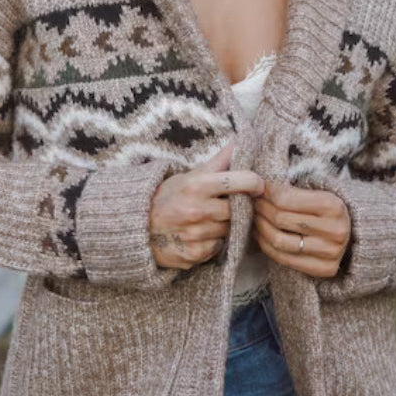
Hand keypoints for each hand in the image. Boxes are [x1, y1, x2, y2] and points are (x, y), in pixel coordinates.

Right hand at [148, 140, 264, 269]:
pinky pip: (219, 247)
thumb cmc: (168, 197)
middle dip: (237, 207)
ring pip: (231, 230)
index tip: (257, 185)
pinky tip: (201, 234)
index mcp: (198, 185)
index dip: (255, 183)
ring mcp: (196, 234)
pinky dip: (214, 241)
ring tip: (210, 220)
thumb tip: (242, 141)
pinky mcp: (195, 254)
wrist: (138, 227)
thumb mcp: (190, 175)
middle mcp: (197, 210)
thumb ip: (219, 162)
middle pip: (239, 209)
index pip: (243, 181)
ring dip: (225, 225)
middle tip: (227, 205)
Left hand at [252, 178, 351, 277]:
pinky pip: (284, 259)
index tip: (256, 189)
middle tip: (252, 203)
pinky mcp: (325, 269)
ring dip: (259, 228)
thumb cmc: (327, 209)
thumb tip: (256, 185)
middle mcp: (335, 230)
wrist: (355, 234)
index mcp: (333, 205)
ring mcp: (331, 253)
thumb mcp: (317, 192)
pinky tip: (261, 235)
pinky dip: (266, 246)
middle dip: (260, 209)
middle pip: (280, 219)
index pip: (285, 199)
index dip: (265, 194)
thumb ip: (291, 189)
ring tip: (255, 218)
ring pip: (279, 241)